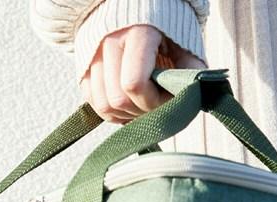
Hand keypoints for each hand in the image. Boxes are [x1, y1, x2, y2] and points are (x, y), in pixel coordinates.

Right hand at [80, 24, 207, 124]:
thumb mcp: (184, 43)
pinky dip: (110, 111)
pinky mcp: (84, 63)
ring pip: (103, 104)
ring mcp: (93, 51)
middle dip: (140, 111)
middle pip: (118, 99)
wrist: (139, 5)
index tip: (167, 98)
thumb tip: (191, 97)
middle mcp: (109, 40)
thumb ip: (190, 70)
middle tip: (155, 104)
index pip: (134, 84)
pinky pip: (92, 100)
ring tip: (141, 106)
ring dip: (125, 115)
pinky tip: (127, 106)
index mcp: (137, 32)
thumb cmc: (165, 26)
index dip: (152, 102)